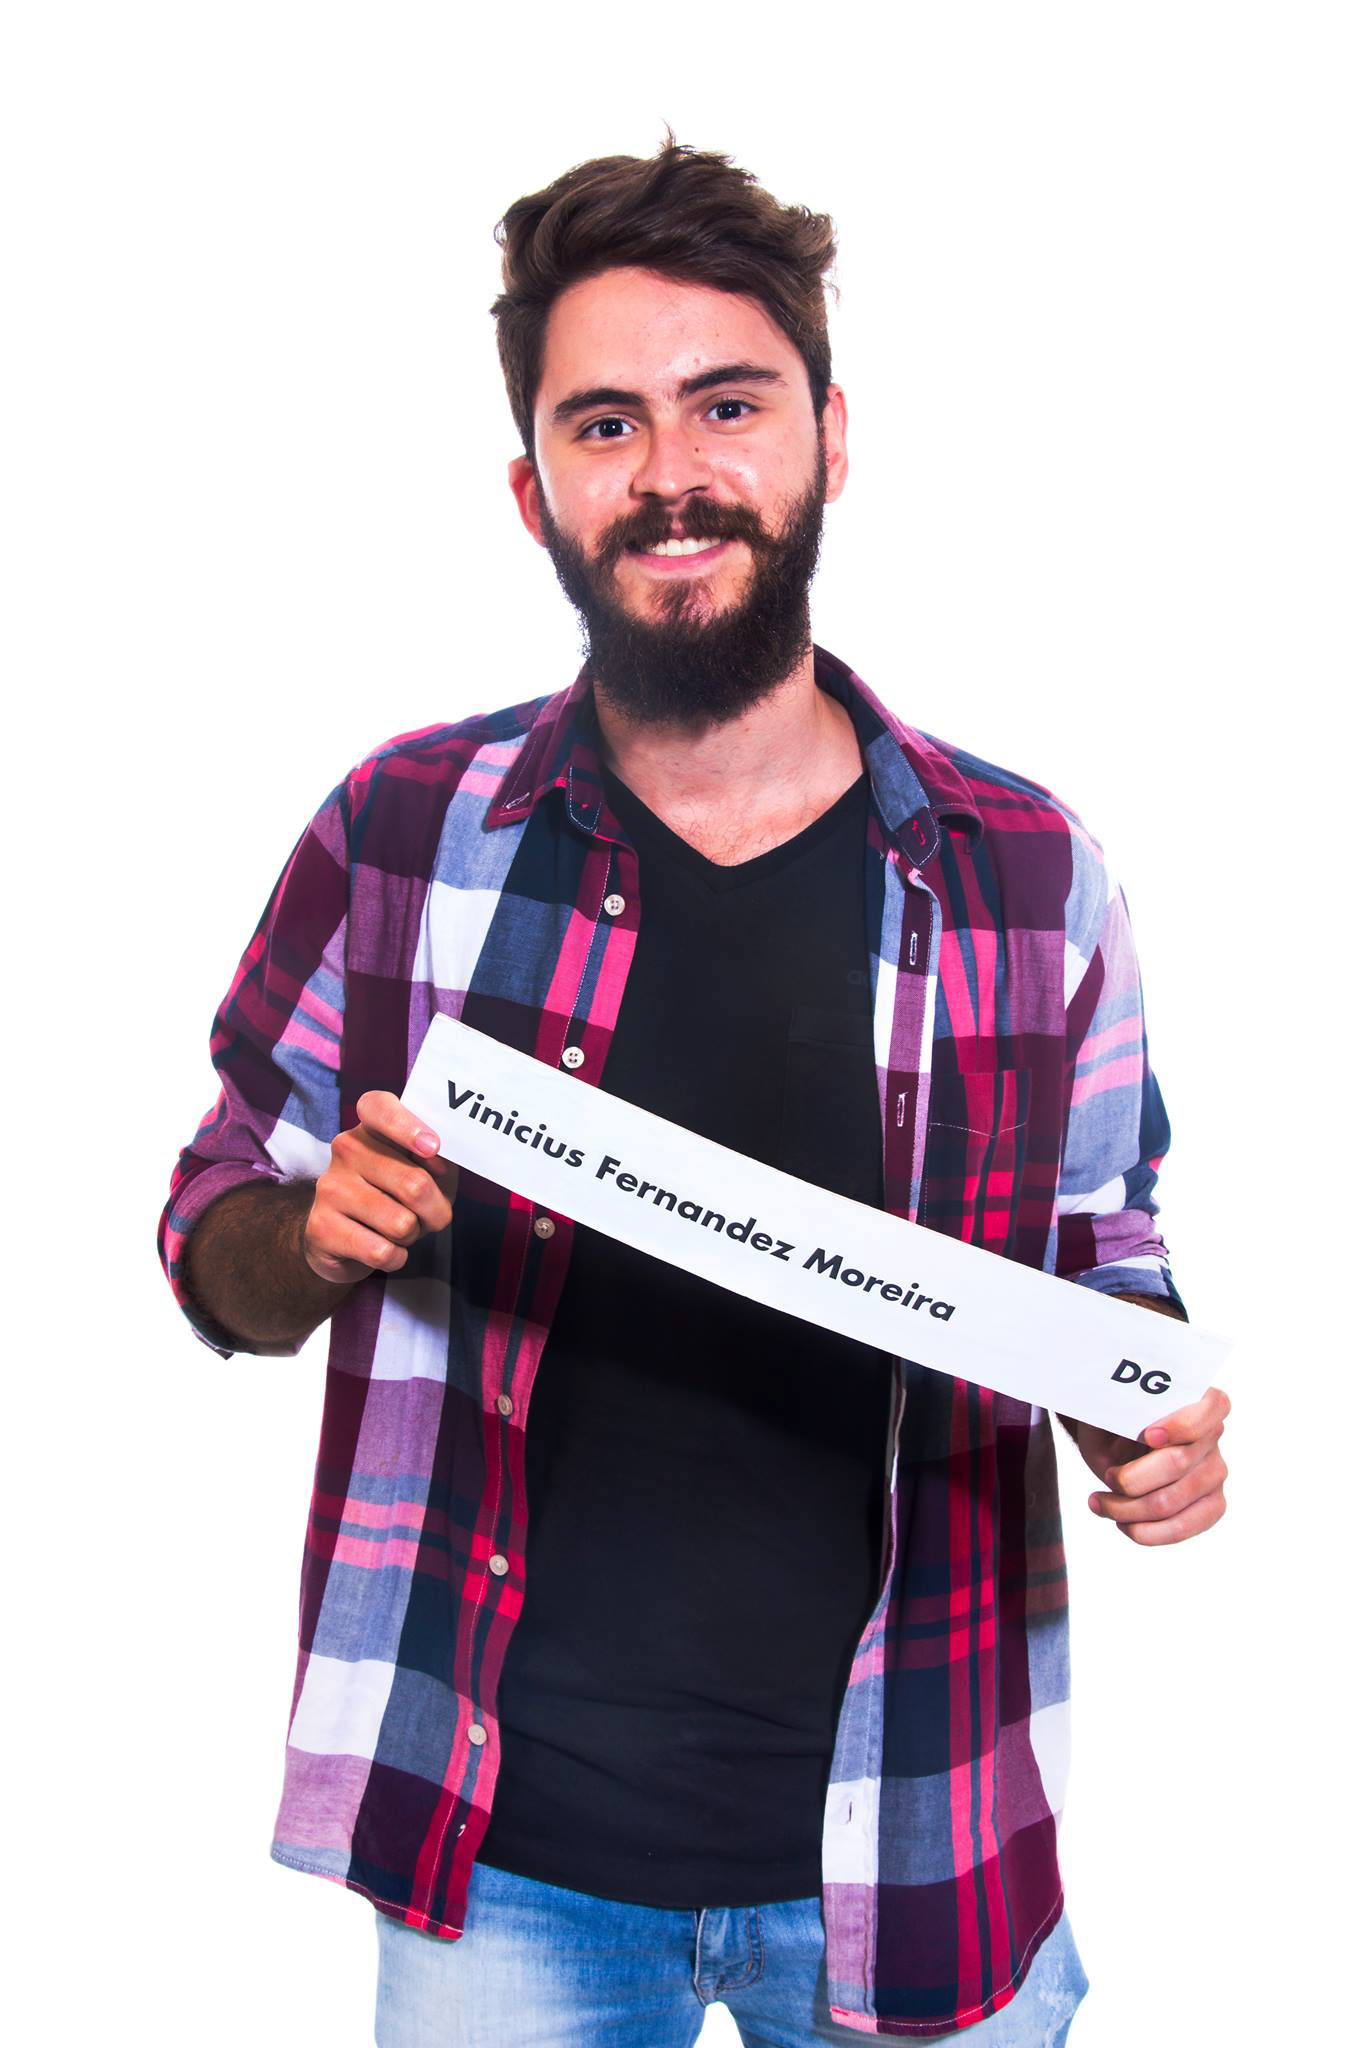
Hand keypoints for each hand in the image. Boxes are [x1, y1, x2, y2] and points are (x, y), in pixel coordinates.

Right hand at [304, 1090, 456, 1284]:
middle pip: (414, 1184)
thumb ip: (439, 1159)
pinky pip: (382, 1251)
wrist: (339, 1240)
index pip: (379, 1107)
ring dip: (413, 1235)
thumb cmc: (394, 1196)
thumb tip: (441, 1159)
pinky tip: (382, 1247)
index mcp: (371, 1126)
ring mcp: (330, 1187)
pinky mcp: (321, 1227)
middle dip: (436, 1212)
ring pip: (402, 1223)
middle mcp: (345, 1149)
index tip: (432, 1147)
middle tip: (428, 1215)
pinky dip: (396, 1257)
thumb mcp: (423, 1171)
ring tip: (398, 1229)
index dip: (408, 1126)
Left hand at [1077, 1386, 1230, 1545]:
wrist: (1118, 1440)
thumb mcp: (1111, 1410)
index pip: (1212, 1407)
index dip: (1181, 1426)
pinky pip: (1181, 1528)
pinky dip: (1144, 1531)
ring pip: (1169, 1502)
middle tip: (1106, 1478)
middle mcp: (1214, 1436)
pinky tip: (1121, 1523)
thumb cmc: (1117, 1421)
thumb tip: (1125, 1439)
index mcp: (1200, 1399)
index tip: (1148, 1435)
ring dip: (1125, 1509)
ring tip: (1098, 1503)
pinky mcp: (1212, 1505)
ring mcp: (1216, 1473)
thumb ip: (1119, 1418)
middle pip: (1177, 1463)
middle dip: (1130, 1478)